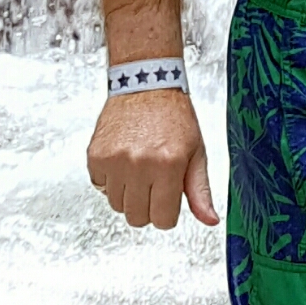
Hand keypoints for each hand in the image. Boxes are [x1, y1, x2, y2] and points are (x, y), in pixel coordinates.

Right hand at [87, 90, 218, 228]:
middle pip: (137, 218)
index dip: (167, 212)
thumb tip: (210, 220)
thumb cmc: (174, 116)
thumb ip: (201, 190)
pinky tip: (124, 160)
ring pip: (117, 206)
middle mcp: (139, 164)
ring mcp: (114, 160)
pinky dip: (111, 180)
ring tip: (139, 168)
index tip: (168, 197)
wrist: (146, 84)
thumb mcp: (196, 152)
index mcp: (168, 164)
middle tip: (154, 181)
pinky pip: (100, 187)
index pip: (163, 220)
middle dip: (148, 206)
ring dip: (128, 194)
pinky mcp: (95, 156)